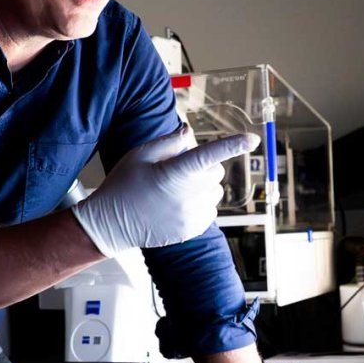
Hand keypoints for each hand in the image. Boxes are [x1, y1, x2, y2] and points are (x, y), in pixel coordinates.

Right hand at [72, 125, 258, 255]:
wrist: (111, 224)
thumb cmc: (123, 184)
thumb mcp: (140, 155)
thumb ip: (168, 142)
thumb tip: (189, 133)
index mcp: (174, 173)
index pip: (210, 155)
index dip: (233, 145)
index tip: (252, 139)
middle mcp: (187, 195)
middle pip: (216, 172)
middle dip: (204, 166)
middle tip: (177, 170)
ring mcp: (191, 215)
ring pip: (215, 192)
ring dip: (203, 186)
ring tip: (174, 190)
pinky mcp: (192, 229)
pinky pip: (210, 210)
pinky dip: (200, 204)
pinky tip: (177, 205)